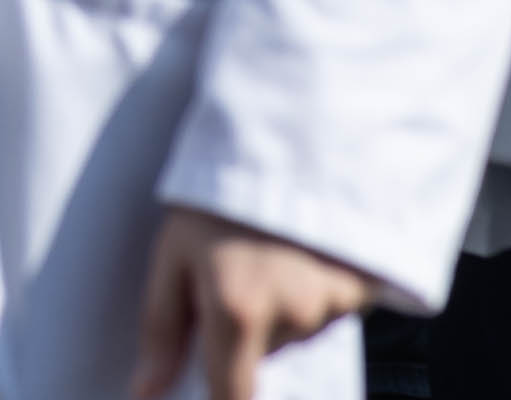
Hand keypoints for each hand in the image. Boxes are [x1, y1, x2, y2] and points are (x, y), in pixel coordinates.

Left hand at [133, 207, 371, 392]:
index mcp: (237, 312)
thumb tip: (146, 392)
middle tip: (234, 270)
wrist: (294, 137)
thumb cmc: (222, 193)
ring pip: (294, 331)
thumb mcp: (173, 250)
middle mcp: (291, 317)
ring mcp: (332, 306)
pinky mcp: (364, 290)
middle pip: (261, 356)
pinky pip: (327, 309)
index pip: (232, 398)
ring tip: (267, 249)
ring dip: (278, 307)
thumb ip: (162, 328)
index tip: (214, 392)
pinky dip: (312, 289)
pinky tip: (300, 250)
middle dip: (243, 330)